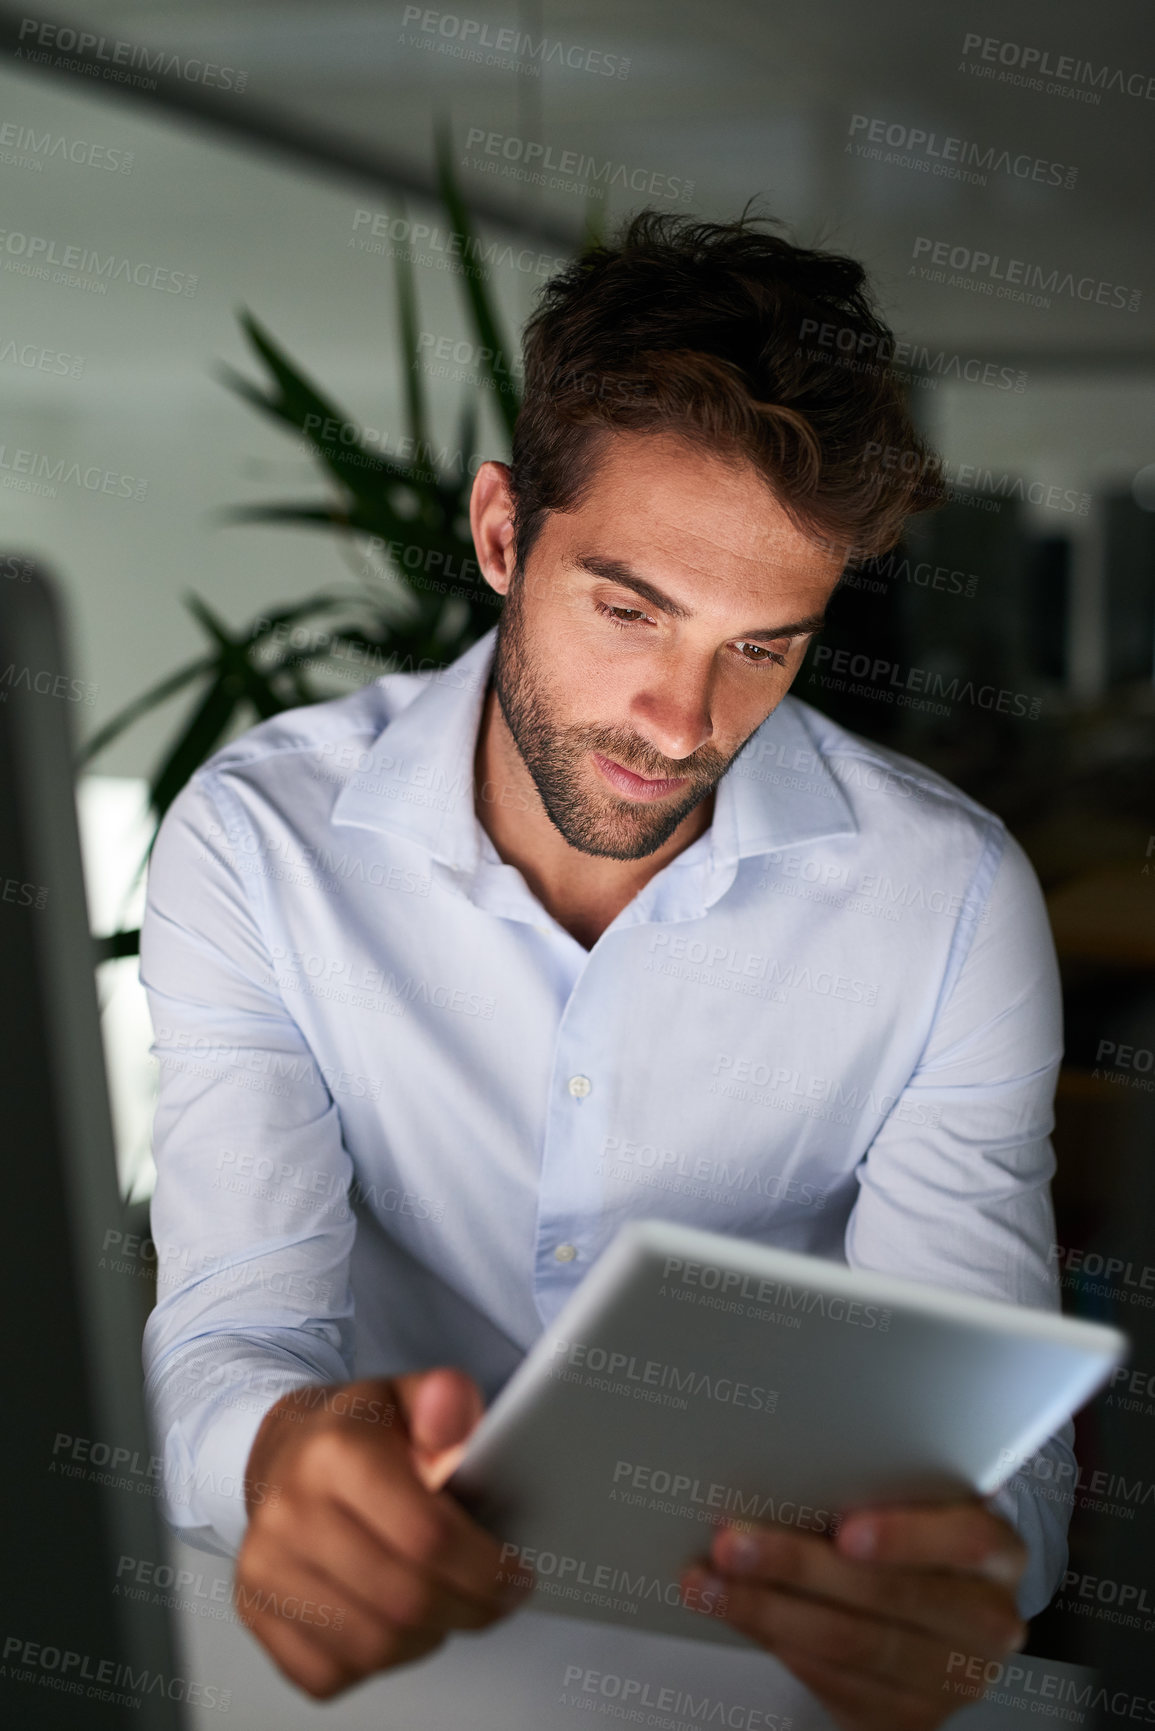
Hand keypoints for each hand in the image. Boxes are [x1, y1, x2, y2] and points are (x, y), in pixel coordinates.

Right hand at [235, 1370, 533, 1697]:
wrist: (284, 1453)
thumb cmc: (358, 1433)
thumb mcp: (409, 1395)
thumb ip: (445, 1399)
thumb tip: (452, 1416)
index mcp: (335, 1450)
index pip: (428, 1535)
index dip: (486, 1567)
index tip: (515, 1574)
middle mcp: (290, 1511)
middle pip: (406, 1600)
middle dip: (470, 1609)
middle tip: (496, 1599)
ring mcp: (265, 1567)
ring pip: (373, 1647)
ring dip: (428, 1638)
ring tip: (446, 1606)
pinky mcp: (255, 1611)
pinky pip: (329, 1672)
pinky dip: (375, 1663)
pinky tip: (392, 1623)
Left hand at [680, 1500, 1026, 1730]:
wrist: (949, 1612)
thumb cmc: (923, 1536)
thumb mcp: (921, 1502)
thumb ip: (877, 1487)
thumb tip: (784, 1466)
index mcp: (998, 1552)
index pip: (965, 1540)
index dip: (904, 1537)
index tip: (843, 1529)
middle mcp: (987, 1621)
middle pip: (887, 1597)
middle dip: (797, 1567)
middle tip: (733, 1543)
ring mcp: (950, 1678)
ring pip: (850, 1644)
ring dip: (766, 1610)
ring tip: (710, 1583)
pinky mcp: (911, 1717)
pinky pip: (835, 1683)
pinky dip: (780, 1645)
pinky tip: (742, 1616)